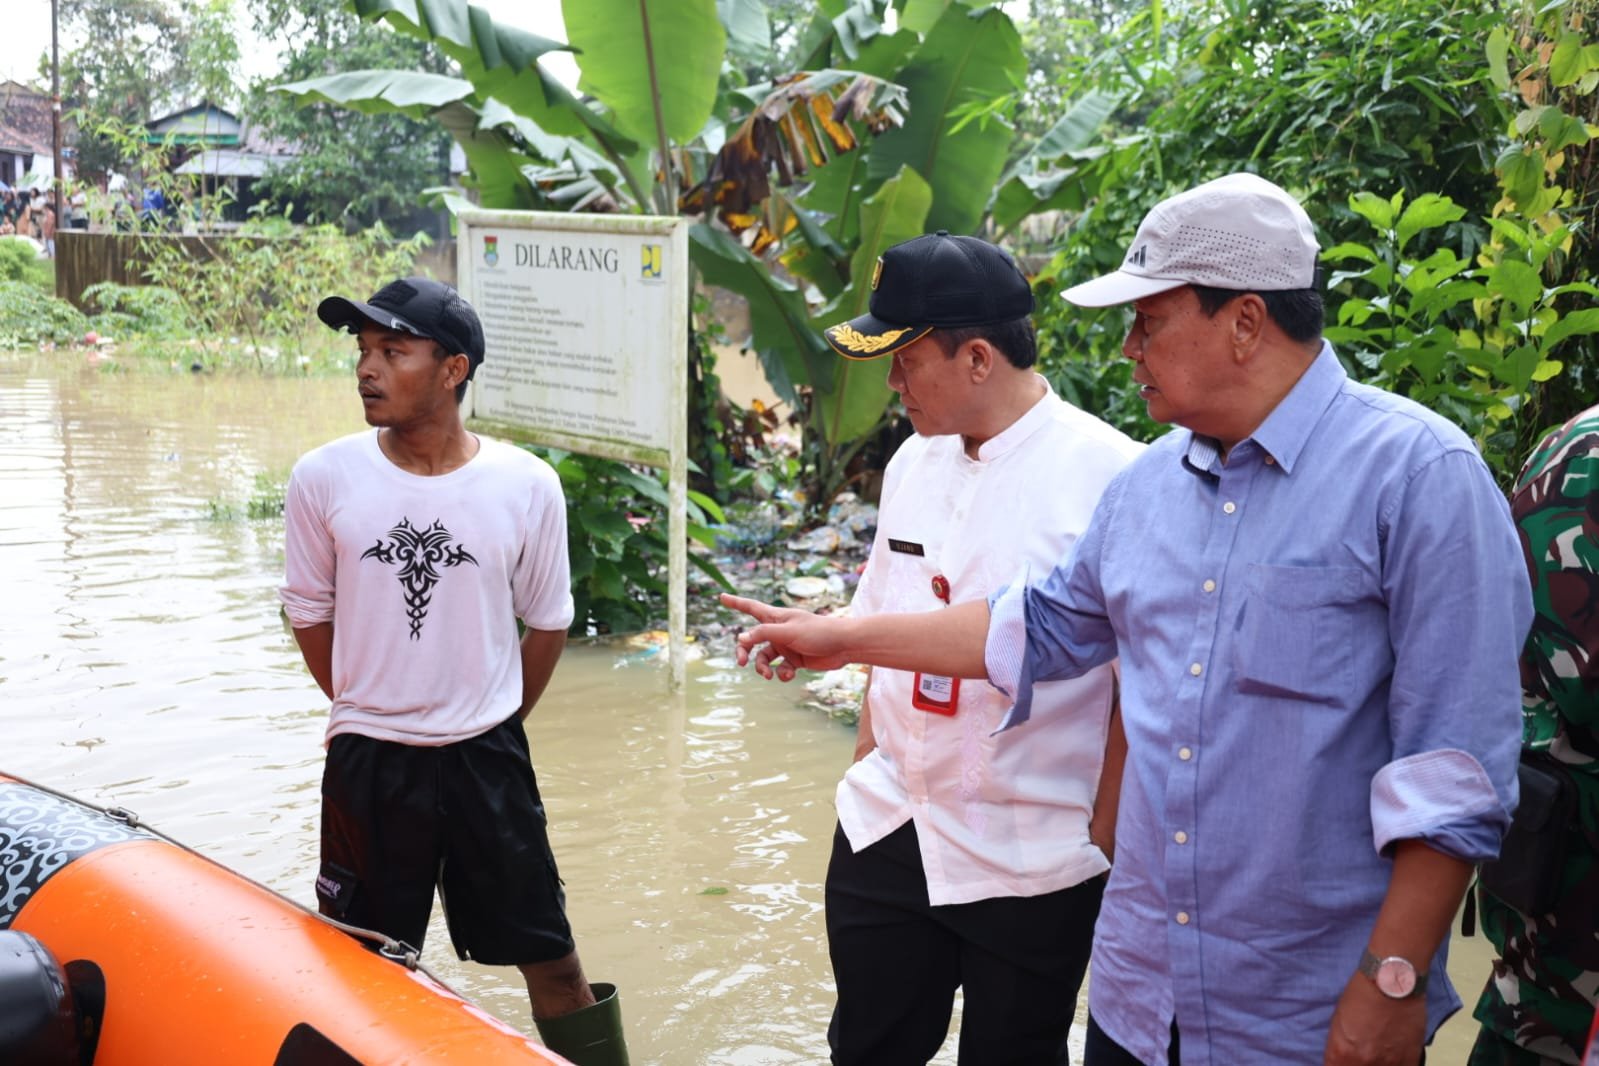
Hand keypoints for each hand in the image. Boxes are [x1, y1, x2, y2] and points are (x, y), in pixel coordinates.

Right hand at [719, 593, 852, 680]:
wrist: (844, 646)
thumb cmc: (818, 632)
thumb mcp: (788, 632)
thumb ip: (764, 634)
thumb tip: (741, 638)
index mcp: (775, 618)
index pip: (751, 608)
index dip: (735, 602)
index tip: (721, 597)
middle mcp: (778, 631)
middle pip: (752, 641)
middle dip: (744, 652)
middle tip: (741, 662)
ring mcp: (786, 646)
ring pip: (764, 658)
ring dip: (763, 668)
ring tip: (769, 674)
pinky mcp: (795, 660)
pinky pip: (780, 669)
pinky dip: (782, 674)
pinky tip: (790, 675)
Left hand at [1323, 971, 1425, 1065]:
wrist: (1391, 983)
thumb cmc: (1361, 995)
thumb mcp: (1338, 1021)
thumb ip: (1339, 1047)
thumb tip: (1340, 1061)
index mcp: (1342, 1052)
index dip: (1339, 1065)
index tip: (1343, 1061)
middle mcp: (1364, 1062)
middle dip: (1357, 1064)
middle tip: (1361, 1056)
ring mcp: (1389, 1064)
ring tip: (1378, 1053)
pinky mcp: (1410, 1060)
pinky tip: (1393, 1057)